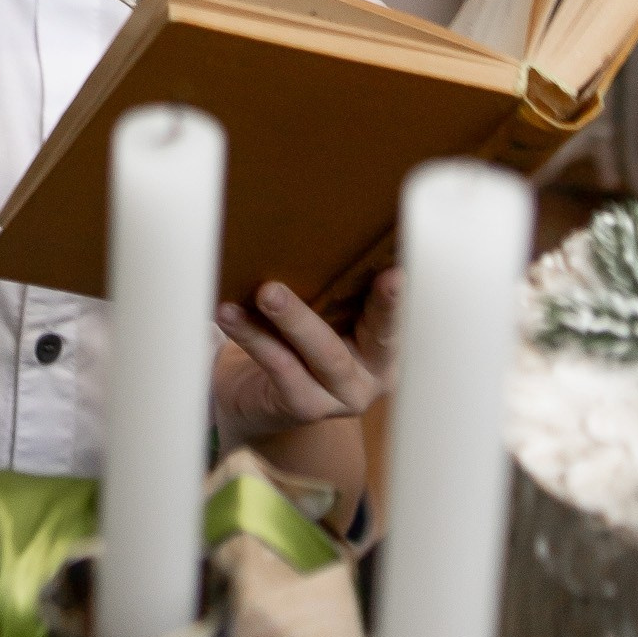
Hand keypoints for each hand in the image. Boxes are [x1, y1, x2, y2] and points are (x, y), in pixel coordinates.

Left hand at [211, 271, 400, 451]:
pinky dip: (255, 337)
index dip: (406, 294)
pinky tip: (231, 314)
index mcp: (388, 341)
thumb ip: (336, 286)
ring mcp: (343, 396)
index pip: (403, 312)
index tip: (406, 270)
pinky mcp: (306, 407)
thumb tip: (321, 229)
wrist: (256, 396)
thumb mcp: (325, 312)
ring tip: (267, 292)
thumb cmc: (296, 339)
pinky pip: (282, 368)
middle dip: (379, 302)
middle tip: (383, 273)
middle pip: (379, 333)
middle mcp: (375, 373)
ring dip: (295, 318)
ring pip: (325, 353)